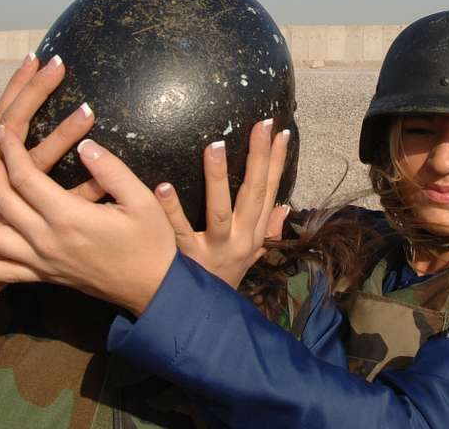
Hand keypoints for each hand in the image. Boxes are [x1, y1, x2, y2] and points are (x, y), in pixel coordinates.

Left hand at [0, 125, 176, 316]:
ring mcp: (42, 261)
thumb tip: (84, 144)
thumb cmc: (151, 242)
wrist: (153, 288)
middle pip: (3, 199)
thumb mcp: (141, 200)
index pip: (26, 177)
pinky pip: (3, 273)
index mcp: (68, 217)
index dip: (10, 151)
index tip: (2, 130)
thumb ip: (111, 170)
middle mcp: (46, 240)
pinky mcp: (44, 276)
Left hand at [159, 121, 290, 288]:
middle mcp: (240, 240)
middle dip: (259, 157)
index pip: (270, 190)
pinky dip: (172, 209)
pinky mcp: (186, 259)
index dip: (277, 161)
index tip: (281, 131)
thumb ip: (268, 230)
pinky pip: (178, 230)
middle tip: (260, 126)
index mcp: (254, 233)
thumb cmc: (224, 279)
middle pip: (253, 193)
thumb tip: (285, 206)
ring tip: (215, 145)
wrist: (205, 322)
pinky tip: (163, 186)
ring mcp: (214, 249)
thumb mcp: (252, 256)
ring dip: (217, 177)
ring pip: (220, 210)